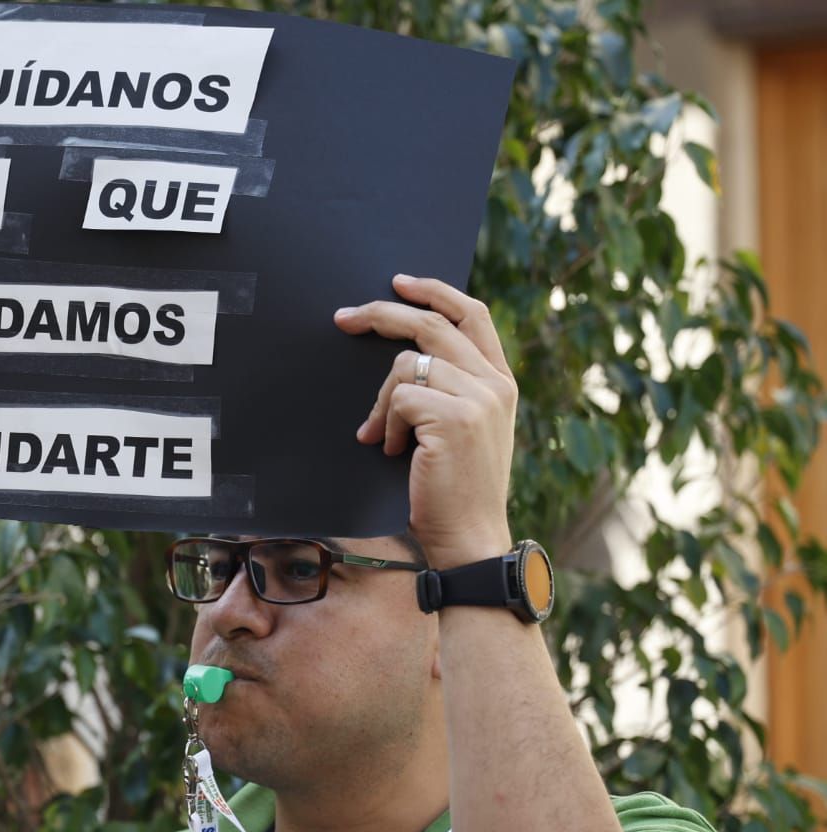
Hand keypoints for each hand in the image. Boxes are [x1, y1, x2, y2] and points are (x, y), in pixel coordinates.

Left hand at [337, 274, 516, 569]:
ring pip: (407, 364)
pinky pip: (399, 397)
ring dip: (382, 401)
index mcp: (501, 382)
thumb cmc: (453, 490)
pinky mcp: (454, 417)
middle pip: (430, 325)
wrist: (469, 537)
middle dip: (380, 314)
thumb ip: (449, 391)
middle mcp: (495, 384)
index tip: (399, 282)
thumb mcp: (461, 431)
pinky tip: (392, 452)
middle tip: (342, 319)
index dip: (435, 291)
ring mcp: (478, 398)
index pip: (472, 314)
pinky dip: (385, 423)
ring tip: (383, 437)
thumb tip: (403, 360)